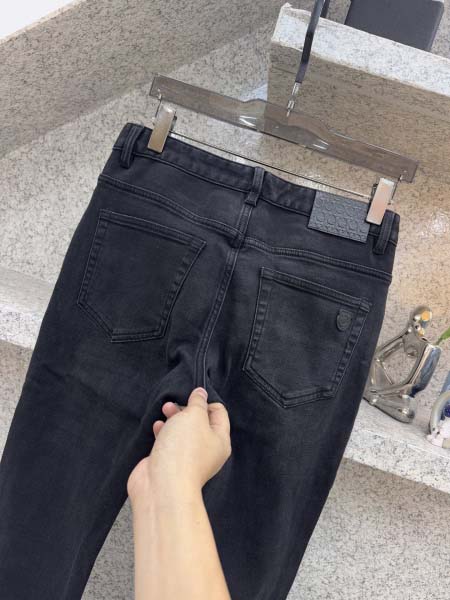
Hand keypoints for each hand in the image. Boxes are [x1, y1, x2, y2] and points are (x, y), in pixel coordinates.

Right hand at [127, 387, 231, 507]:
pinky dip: (163, 432)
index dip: (206, 401)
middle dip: (186, 409)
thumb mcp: (194, 417)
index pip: (219, 413)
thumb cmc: (183, 450)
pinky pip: (169, 442)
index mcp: (220, 440)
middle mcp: (207, 450)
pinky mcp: (170, 463)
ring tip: (164, 410)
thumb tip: (201, 393)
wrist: (162, 485)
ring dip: (173, 418)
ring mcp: (188, 458)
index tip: (192, 396)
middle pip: (199, 422)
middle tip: (173, 403)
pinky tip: (157, 426)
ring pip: (182, 432)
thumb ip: (197, 403)